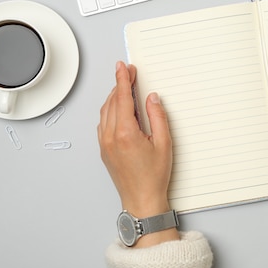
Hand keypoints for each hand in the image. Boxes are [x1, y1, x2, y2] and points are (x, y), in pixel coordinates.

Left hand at [98, 62, 178, 245]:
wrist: (142, 200)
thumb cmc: (154, 177)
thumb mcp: (164, 144)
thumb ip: (158, 117)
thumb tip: (152, 98)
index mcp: (125, 133)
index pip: (123, 98)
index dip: (123, 79)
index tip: (123, 67)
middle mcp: (111, 137)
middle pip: (113, 102)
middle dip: (120, 84)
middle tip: (129, 73)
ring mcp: (105, 144)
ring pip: (105, 111)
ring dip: (115, 97)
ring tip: (126, 87)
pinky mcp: (104, 150)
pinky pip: (103, 123)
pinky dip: (110, 110)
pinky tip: (119, 109)